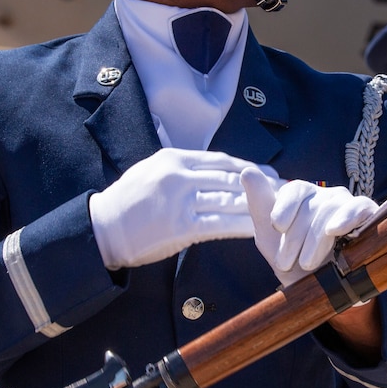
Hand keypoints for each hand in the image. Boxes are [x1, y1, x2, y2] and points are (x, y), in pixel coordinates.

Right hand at [89, 149, 267, 269]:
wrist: (103, 229)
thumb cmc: (128, 202)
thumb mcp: (152, 170)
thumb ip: (182, 167)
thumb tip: (213, 168)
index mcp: (174, 158)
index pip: (221, 159)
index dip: (248, 167)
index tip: (268, 173)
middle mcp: (179, 174)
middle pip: (230, 177)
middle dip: (260, 185)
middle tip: (282, 191)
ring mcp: (180, 200)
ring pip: (228, 199)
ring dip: (256, 205)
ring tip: (276, 210)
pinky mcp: (180, 226)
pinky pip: (219, 224)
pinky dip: (241, 226)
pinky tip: (257, 229)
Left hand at [241, 168, 377, 286]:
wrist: (321, 295)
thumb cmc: (294, 263)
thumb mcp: (269, 238)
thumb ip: (259, 205)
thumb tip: (247, 171)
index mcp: (302, 197)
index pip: (295, 190)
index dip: (285, 207)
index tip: (276, 226)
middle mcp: (325, 197)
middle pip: (311, 204)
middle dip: (295, 236)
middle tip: (287, 262)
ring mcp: (347, 206)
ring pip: (330, 209)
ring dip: (315, 239)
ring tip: (307, 263)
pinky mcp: (367, 216)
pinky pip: (359, 207)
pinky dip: (347, 216)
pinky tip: (335, 230)